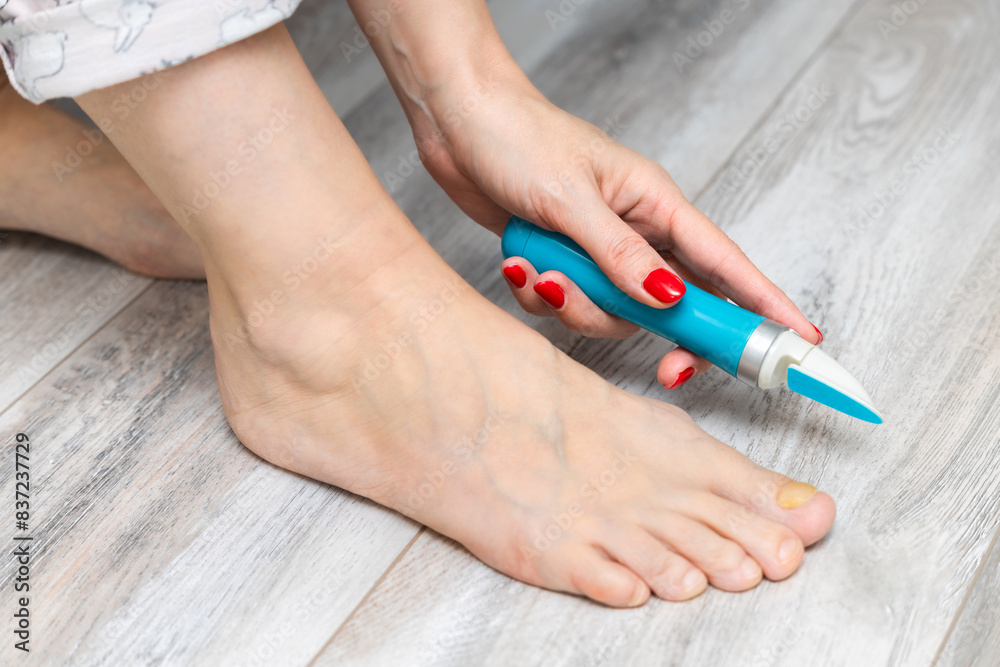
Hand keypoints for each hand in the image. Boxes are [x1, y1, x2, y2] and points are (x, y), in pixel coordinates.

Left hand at [416, 71, 822, 388]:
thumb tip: (671, 298)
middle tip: (669, 370)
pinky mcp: (564, 263)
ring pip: (615, 314)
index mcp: (655, 204)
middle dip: (667, 337)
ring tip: (541, 270)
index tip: (802, 339)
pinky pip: (568, 305)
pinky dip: (542, 294)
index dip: (767, 303)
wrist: (459, 122)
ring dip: (577, 306)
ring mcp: (598, 251)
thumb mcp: (571, 198)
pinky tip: (520, 265)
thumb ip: (619, 254)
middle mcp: (635, 231)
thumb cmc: (519, 138)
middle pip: (677, 303)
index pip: (725, 262)